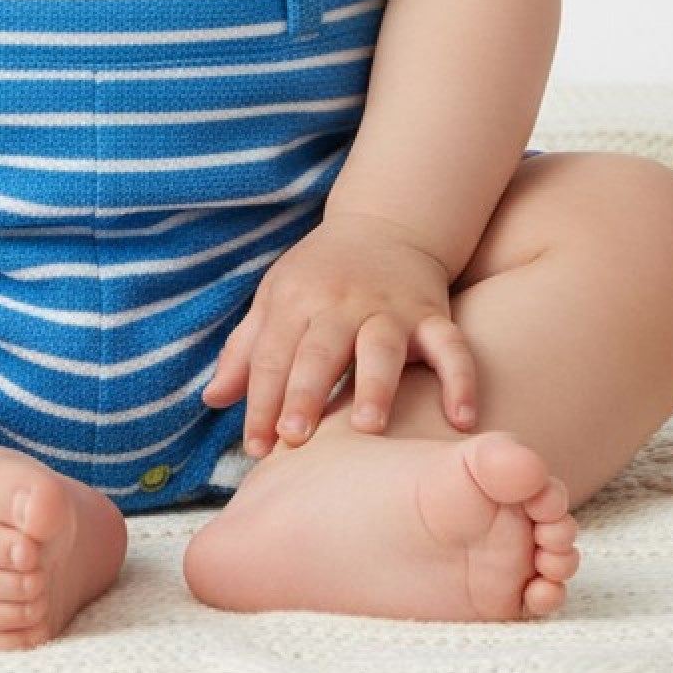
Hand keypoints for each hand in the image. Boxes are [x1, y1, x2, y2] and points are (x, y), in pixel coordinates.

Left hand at [202, 211, 476, 455]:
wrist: (384, 225)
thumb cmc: (319, 275)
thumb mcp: (276, 300)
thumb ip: (246, 351)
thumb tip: (212, 399)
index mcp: (297, 301)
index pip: (273, 353)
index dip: (261, 400)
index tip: (254, 447)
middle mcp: (342, 304)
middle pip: (320, 350)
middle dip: (305, 392)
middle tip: (294, 438)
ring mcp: (390, 309)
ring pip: (382, 347)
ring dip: (376, 385)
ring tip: (370, 427)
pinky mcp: (432, 315)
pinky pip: (451, 347)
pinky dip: (460, 380)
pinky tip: (460, 419)